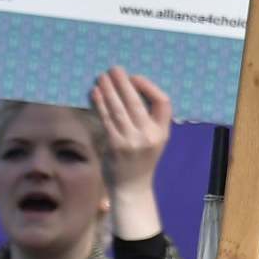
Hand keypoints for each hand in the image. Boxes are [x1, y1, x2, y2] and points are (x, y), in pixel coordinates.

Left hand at [90, 69, 172, 244]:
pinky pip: (107, 120)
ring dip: (109, 91)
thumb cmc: (140, 162)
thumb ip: (146, 122)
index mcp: (162, 132)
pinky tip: (94, 93)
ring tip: (101, 77)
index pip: (163, 103)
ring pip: (119, 109)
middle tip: (114, 69)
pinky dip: (99, 105)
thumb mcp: (153, 141)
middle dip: (124, 84)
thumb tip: (127, 94)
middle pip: (137, 103)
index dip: (149, 88)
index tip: (134, 78)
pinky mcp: (115, 146)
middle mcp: (150, 135)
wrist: (132, 189)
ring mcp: (132, 141)